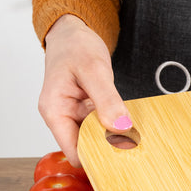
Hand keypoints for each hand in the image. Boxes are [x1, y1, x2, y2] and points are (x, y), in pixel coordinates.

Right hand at [37, 15, 132, 166]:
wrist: (71, 33)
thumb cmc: (75, 46)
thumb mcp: (93, 69)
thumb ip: (107, 99)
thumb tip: (121, 127)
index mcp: (55, 111)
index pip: (74, 152)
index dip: (97, 157)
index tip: (122, 155)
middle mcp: (62, 118)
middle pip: (86, 148)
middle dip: (108, 149)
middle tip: (135, 147)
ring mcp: (74, 116)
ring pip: (95, 139)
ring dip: (113, 138)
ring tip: (134, 136)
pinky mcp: (85, 112)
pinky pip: (101, 126)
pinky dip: (114, 126)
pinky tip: (128, 124)